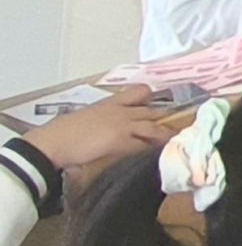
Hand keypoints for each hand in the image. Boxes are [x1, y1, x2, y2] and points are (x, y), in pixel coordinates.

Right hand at [27, 84, 172, 171]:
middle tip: (182, 125)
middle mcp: (122, 111)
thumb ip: (103, 118)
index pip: (140, 91)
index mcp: (112, 103)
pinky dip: (152, 149)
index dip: (152, 98)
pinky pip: (143, 145)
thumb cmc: (64, 131)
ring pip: (154, 128)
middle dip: (167, 118)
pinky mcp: (121, 142)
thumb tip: (107, 127)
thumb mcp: (87, 116)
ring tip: (176, 141)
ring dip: (166, 135)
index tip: (161, 103)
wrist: (54, 141)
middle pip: (153, 111)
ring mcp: (124, 125)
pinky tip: (159, 154)